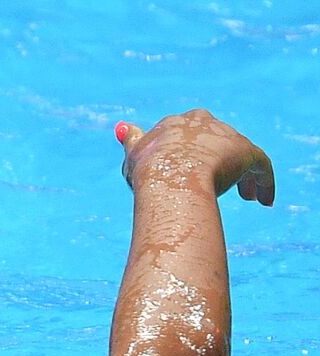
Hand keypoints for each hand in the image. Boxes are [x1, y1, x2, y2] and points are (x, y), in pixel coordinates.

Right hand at [117, 109, 274, 205]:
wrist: (170, 177)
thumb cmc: (149, 171)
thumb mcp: (136, 156)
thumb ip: (133, 141)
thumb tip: (123, 127)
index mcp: (179, 122)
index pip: (191, 135)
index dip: (193, 155)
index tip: (194, 173)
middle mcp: (206, 122)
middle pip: (218, 142)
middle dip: (221, 162)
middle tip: (225, 185)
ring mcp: (227, 136)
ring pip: (241, 156)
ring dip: (245, 175)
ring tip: (247, 196)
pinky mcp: (247, 152)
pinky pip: (261, 167)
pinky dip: (265, 183)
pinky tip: (264, 201)